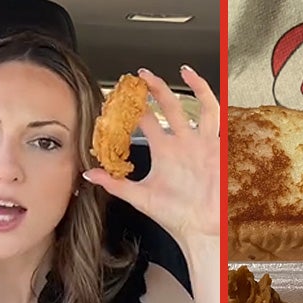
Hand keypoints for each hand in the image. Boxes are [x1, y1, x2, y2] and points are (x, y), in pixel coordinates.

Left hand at [84, 65, 219, 246]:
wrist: (200, 228)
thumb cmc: (175, 215)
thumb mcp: (139, 197)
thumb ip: (115, 184)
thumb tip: (88, 174)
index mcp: (162, 152)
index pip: (142, 123)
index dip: (129, 111)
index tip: (114, 100)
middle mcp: (179, 143)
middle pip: (162, 108)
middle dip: (148, 91)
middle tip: (133, 79)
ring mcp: (197, 141)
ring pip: (186, 105)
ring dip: (174, 88)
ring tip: (161, 74)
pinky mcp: (214, 144)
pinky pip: (212, 113)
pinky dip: (205, 93)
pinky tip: (193, 77)